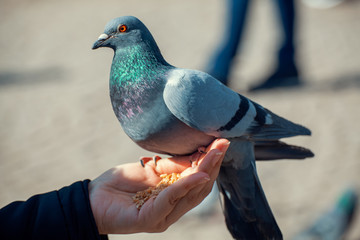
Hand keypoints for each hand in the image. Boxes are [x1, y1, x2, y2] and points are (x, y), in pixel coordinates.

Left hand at [88, 138, 229, 233]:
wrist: (93, 198)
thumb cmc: (121, 183)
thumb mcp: (150, 169)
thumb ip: (173, 165)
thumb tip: (197, 151)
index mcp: (174, 195)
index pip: (199, 179)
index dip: (211, 161)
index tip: (221, 141)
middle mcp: (173, 207)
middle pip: (200, 187)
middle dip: (213, 164)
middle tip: (223, 144)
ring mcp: (163, 215)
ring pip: (190, 194)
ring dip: (204, 172)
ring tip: (215, 153)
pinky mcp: (149, 220)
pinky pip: (170, 200)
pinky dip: (185, 186)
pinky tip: (197, 174)